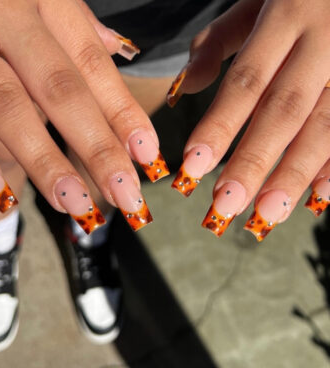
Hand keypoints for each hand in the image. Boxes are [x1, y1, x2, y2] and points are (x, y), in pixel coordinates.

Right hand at [0, 0, 168, 232]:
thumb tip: (120, 50)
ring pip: (8, 105)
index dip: (124, 113)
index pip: (95, 66)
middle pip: (62, 91)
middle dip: (98, 149)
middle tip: (126, 197)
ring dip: (45, 162)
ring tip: (75, 206)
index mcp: (48, 3)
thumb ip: (79, 25)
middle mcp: (10, 18)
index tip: (149, 157)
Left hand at [168, 0, 329, 240]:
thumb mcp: (253, 4)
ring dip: (295, 174)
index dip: (220, 126)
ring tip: (269, 214)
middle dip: (255, 162)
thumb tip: (183, 89)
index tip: (193, 167)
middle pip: (284, 110)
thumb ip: (217, 44)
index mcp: (287, 15)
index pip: (246, 81)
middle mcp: (325, 40)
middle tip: (226, 206)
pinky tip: (319, 198)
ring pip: (325, 125)